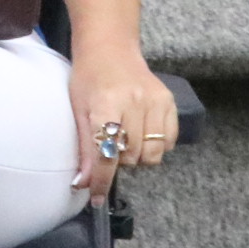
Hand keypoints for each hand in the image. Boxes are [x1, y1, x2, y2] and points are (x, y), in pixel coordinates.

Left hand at [68, 50, 177, 205]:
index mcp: (105, 104)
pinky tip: (143, 133)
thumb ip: (84, 148)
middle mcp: (134, 102)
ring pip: (152, 154)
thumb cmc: (88, 79)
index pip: (105, 153)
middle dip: (118, 162)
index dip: (101, 180)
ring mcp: (156, 102)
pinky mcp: (170, 102)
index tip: (96, 198)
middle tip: (109, 147)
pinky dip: (156, 145)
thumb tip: (84, 184)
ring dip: (138, 156)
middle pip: (131, 157)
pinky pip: (169, 142)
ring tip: (126, 140)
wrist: (111, 49)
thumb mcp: (78, 110)